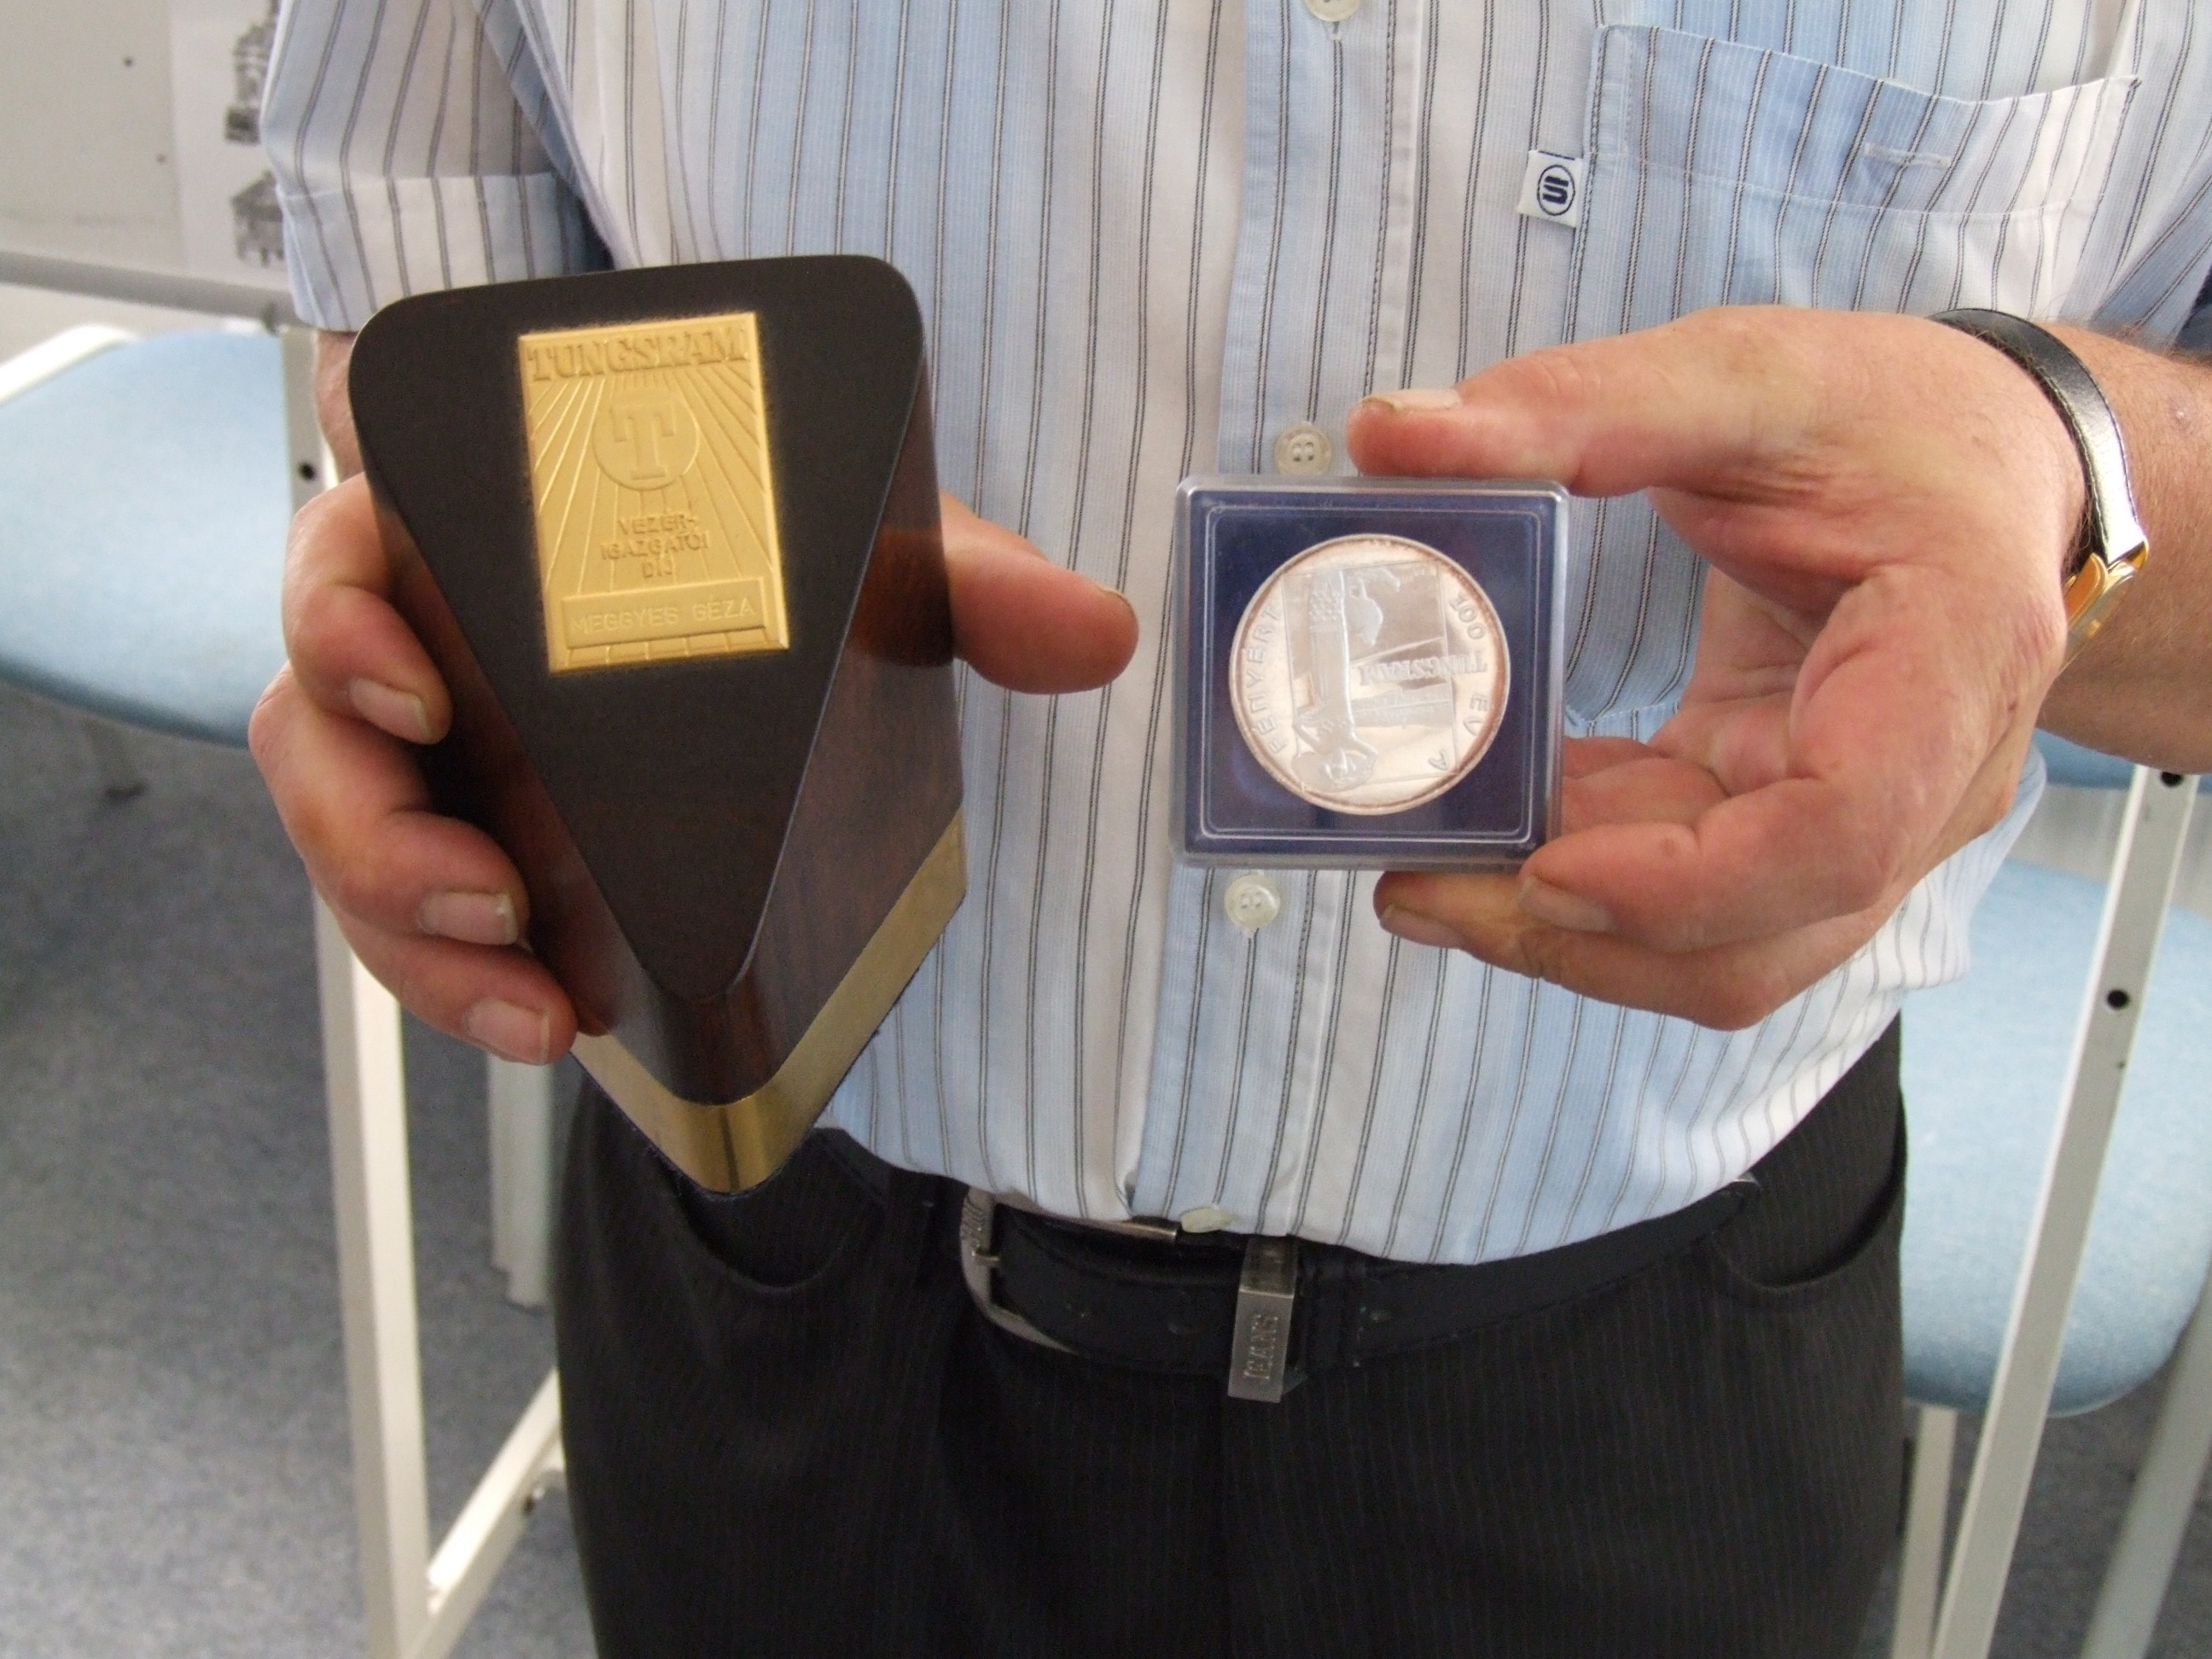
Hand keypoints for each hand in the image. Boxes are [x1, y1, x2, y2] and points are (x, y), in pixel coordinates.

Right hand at [250, 477, 1135, 1062]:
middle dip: (368, 825)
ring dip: (407, 935)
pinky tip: (538, 1019)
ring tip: (521, 996)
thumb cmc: (776, 564)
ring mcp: (433, 756)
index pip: (353, 539)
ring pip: (345, 841)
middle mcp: (428, 639)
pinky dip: (455, 979)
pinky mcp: (462, 843)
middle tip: (478, 887)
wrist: (761, 636)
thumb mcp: (867, 556)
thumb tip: (1096, 629)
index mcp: (483, 527)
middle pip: (318, 723)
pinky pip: (408, 916)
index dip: (340, 607)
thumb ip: (968, 578)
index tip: (408, 680)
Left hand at [1350, 306, 2079, 1027]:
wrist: (1996, 463)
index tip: (1543, 868)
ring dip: (1568, 931)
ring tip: (1421, 877)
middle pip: (1761, 938)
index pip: (1837, 835)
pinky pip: (1690, 888)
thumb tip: (1391, 433)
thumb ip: (1580, 406)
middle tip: (1417, 888)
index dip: (1686, 884)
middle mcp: (1929, 782)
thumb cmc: (1901, 418)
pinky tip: (1481, 834)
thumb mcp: (1749, 379)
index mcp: (1949, 663)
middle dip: (1582, 939)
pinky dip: (1583, 876)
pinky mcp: (1793, 820)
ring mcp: (1867, 823)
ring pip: (1721, 946)